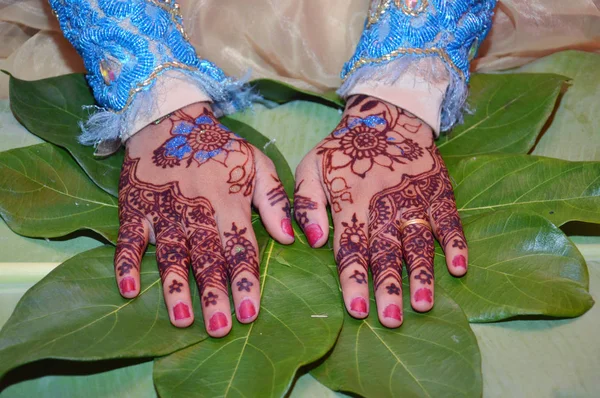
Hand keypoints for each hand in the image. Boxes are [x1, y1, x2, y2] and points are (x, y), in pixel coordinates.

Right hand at [114, 102, 293, 336]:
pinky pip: (128, 239)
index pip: (239, 249)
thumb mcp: (256, 165)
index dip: (245, 282)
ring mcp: (163, 212)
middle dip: (213, 294)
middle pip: (206, 259)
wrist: (170, 120)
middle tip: (220, 327)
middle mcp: (196, 212)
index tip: (250, 314)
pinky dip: (126, 264)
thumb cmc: (219, 149)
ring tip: (181, 319)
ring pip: (169, 254)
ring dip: (175, 287)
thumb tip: (290, 238)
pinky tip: (129, 290)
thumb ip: (275, 200)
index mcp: (228, 204)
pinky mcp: (135, 208)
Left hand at [294, 96, 466, 326]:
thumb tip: (314, 242)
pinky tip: (460, 267)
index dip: (354, 282)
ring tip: (423, 304)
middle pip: (386, 252)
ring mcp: (415, 200)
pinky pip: (449, 220)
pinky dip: (456, 243)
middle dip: (387, 287)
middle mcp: (385, 205)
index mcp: (352, 203)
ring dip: (422, 273)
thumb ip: (307, 204)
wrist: (387, 115)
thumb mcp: (312, 167)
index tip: (358, 311)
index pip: (351, 249)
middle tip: (390, 320)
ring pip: (418, 242)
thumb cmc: (344, 149)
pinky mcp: (438, 192)